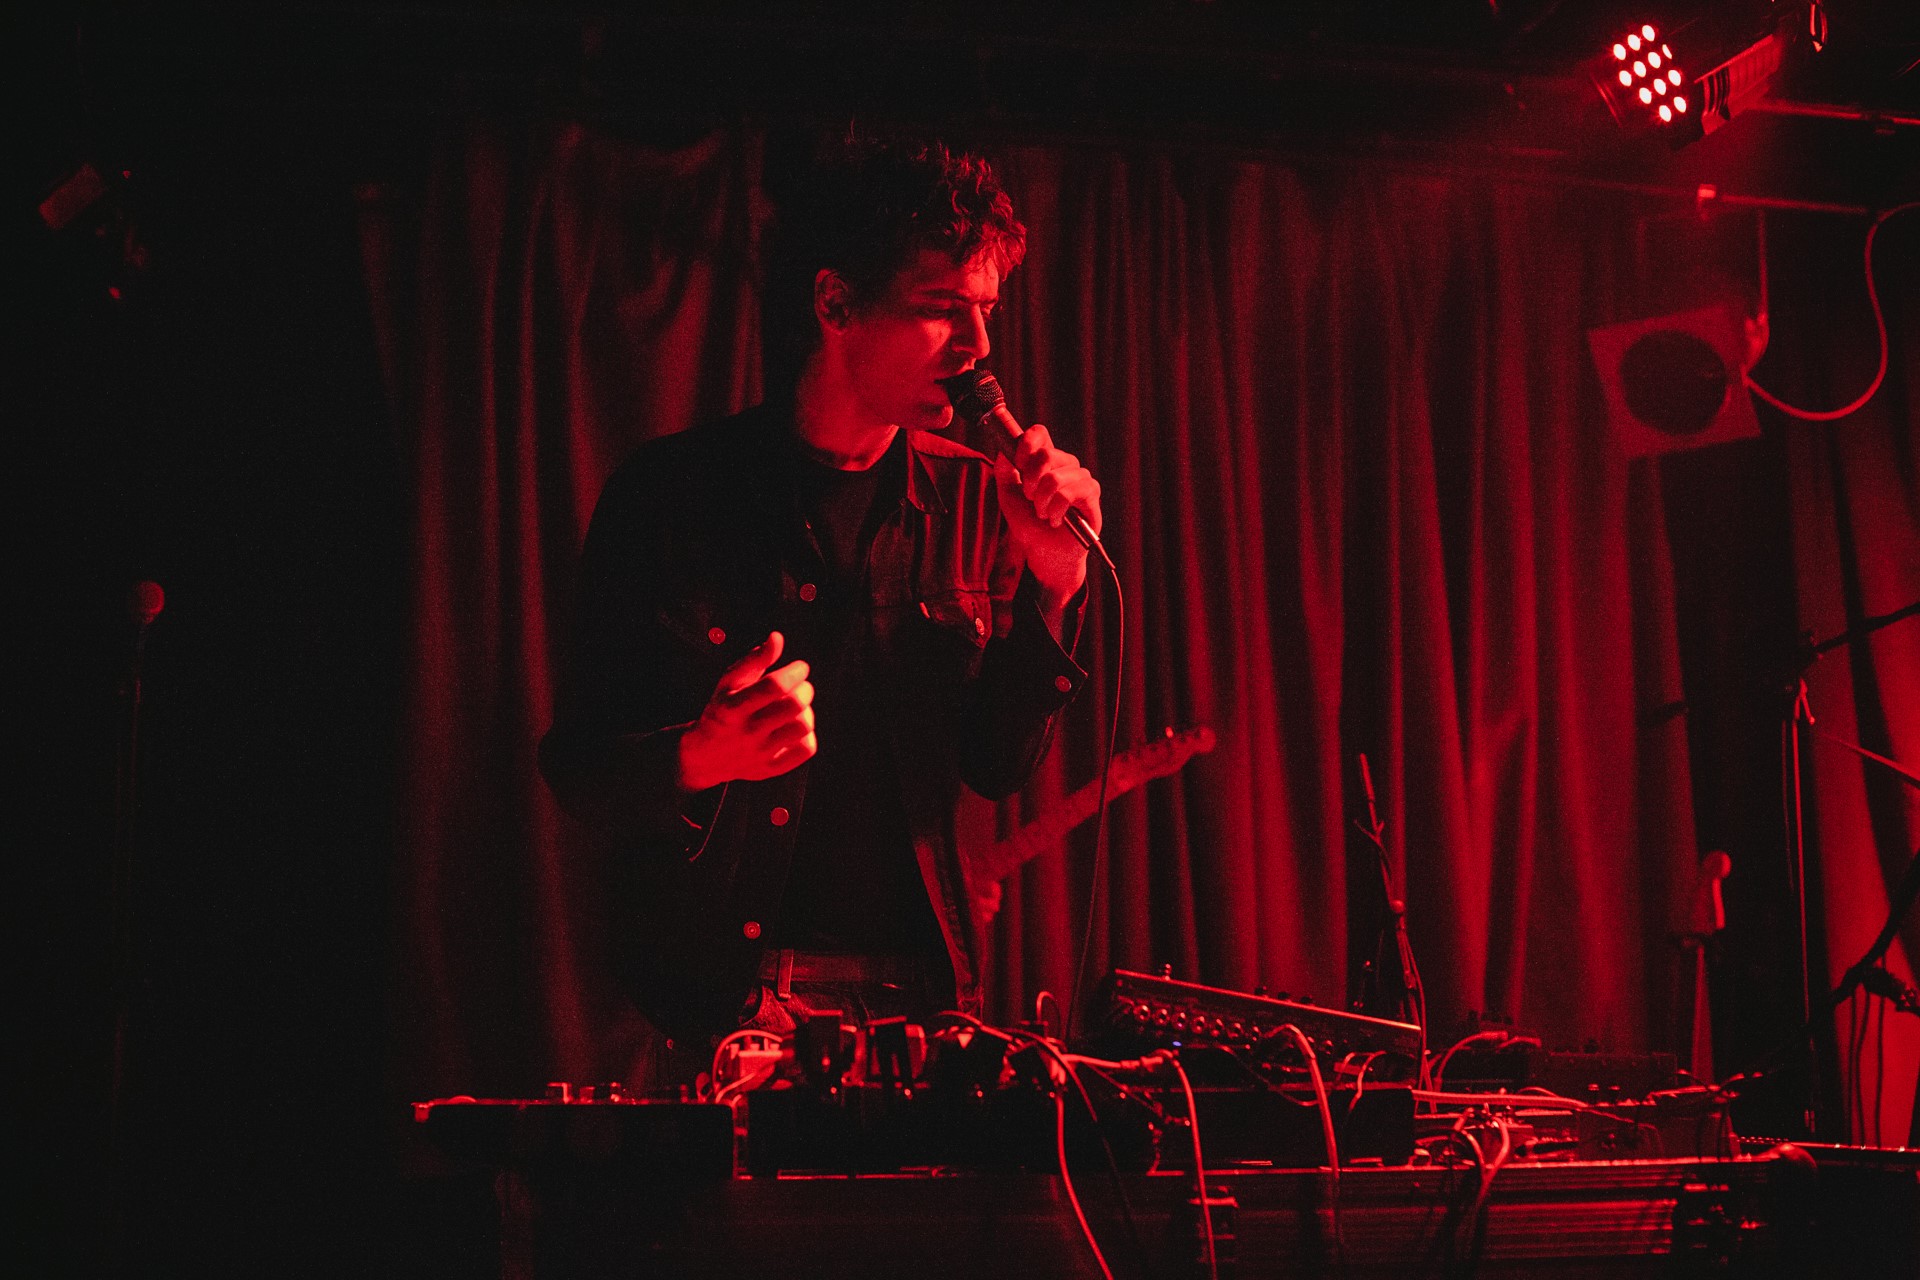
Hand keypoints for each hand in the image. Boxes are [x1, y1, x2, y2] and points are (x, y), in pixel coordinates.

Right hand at [677, 632, 816, 791]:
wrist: (705, 756)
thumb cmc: (723, 709)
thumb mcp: (729, 682)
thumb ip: (754, 659)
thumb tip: (777, 638)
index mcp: (732, 707)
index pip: (774, 686)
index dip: (795, 672)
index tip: (801, 667)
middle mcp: (746, 733)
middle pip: (793, 706)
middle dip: (805, 689)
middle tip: (801, 687)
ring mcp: (760, 754)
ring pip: (803, 727)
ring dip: (807, 711)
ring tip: (798, 708)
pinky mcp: (771, 769)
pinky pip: (806, 749)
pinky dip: (807, 734)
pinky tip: (795, 727)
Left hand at [993, 423, 1101, 607]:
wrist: (1042, 553)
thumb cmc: (1028, 524)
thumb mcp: (1008, 496)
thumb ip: (1004, 471)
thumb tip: (1004, 450)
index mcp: (1046, 461)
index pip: (1040, 434)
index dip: (1027, 443)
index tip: (1017, 462)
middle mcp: (1065, 465)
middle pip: (1046, 454)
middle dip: (1030, 481)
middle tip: (1030, 499)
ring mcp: (1081, 478)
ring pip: (1056, 477)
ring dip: (1042, 501)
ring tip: (1043, 515)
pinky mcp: (1092, 495)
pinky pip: (1070, 493)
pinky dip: (1057, 510)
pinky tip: (1056, 520)